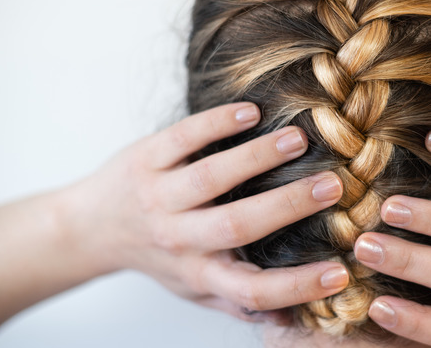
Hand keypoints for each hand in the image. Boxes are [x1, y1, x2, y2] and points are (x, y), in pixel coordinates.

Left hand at [64, 102, 349, 322]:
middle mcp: (179, 237)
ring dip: (258, 157)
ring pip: (211, 177)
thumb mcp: (195, 287)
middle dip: (288, 205)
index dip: (296, 286)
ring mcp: (160, 196)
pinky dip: (216, 124)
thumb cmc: (159, 257)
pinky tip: (251, 113)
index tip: (340, 272)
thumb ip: (240, 300)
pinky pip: (183, 138)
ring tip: (299, 139)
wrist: (90, 227)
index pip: (251, 289)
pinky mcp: (146, 159)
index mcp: (199, 272)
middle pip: (236, 225)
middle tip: (333, 186)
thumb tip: (295, 317)